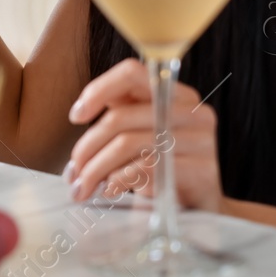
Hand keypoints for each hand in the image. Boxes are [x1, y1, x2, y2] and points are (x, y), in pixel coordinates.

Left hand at [64, 58, 221, 210]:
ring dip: (97, 168)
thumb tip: (77, 123)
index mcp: (175, 93)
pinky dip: (118, 180)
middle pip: (121, 117)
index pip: (131, 73)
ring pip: (128, 144)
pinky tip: (109, 189)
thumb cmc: (164, 166)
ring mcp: (201, 141)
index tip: (76, 116)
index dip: (98, 90)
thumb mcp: (141, 134)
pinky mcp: (202, 171)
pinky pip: (147, 167)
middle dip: (88, 147)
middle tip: (73, 172)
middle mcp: (193, 111)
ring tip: (84, 186)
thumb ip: (118, 117)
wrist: (200, 203)